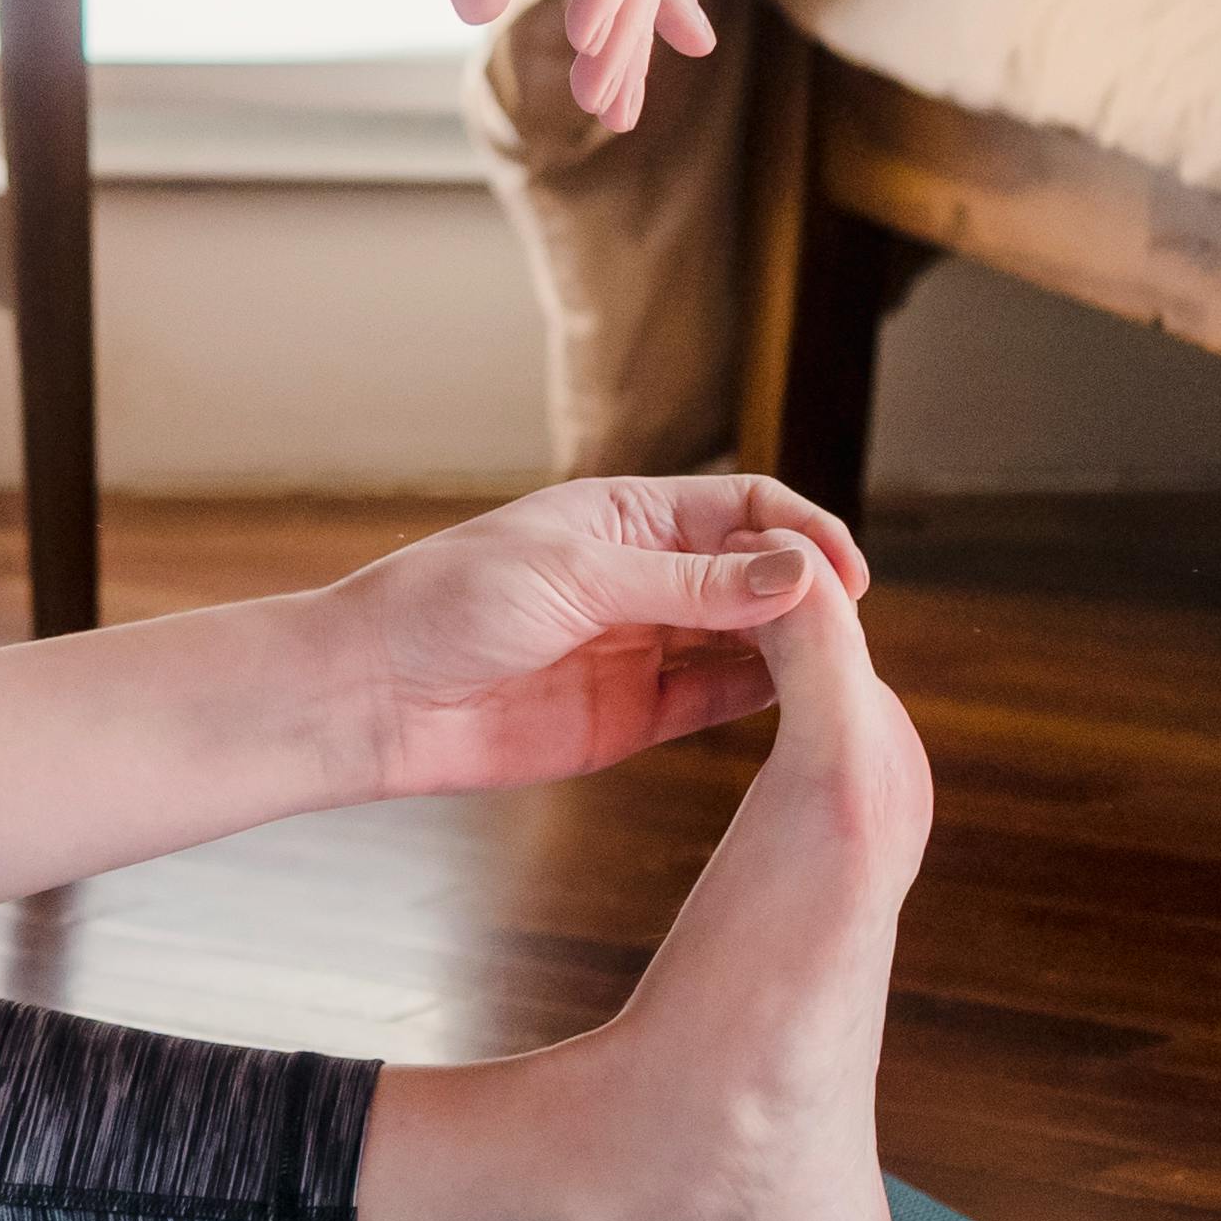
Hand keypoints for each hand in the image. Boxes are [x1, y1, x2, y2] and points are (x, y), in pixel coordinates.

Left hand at [307, 479, 874, 802]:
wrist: (373, 695)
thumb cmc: (447, 606)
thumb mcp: (574, 577)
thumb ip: (687, 584)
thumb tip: (799, 575)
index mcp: (625, 517)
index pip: (744, 507)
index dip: (804, 532)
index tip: (846, 576)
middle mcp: (642, 577)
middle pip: (757, 575)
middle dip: (806, 594)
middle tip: (845, 632)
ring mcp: (640, 645)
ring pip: (747, 640)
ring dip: (794, 647)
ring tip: (838, 668)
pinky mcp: (633, 714)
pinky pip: (716, 699)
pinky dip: (761, 697)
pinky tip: (802, 702)